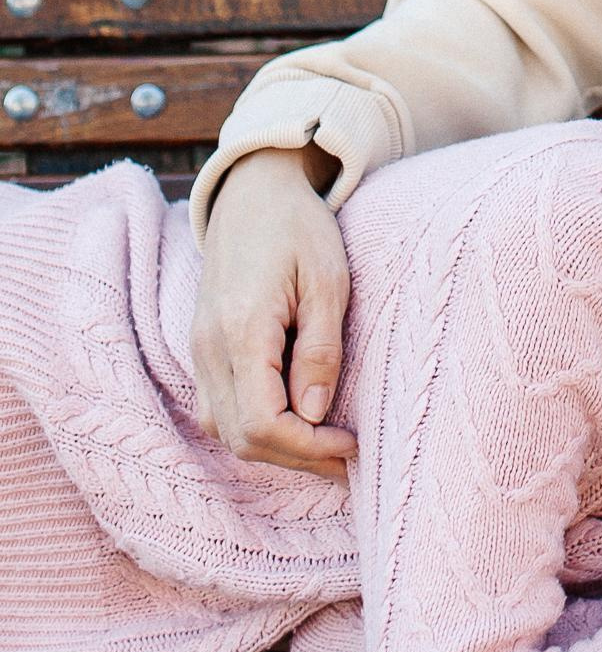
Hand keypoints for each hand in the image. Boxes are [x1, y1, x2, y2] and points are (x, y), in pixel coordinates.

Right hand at [190, 147, 355, 471]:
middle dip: (296, 458)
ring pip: (225, 430)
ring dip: (275, 448)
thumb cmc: (299, 228)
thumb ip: (320, 349)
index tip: (351, 444)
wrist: (253, 193)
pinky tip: (296, 421)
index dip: (308, 447)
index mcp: (241, 331)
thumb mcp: (327, 280)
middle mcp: (210, 349)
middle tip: (347, 459)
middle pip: (241, 438)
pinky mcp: (204, 348)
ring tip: (326, 446)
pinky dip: (256, 428)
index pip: (263, 423)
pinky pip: (220, 408)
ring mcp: (200, 350)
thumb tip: (316, 414)